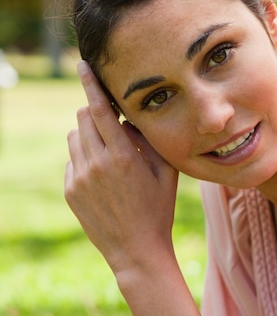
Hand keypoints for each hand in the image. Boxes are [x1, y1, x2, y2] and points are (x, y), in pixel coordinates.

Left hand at [65, 61, 178, 275]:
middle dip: (95, 113)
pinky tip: (102, 176)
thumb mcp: (166, 173)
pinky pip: (72, 160)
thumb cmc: (158, 209)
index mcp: (122, 157)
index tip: (82, 65)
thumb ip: (148, 140)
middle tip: (112, 124)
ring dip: (88, 135)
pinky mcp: (71, 191)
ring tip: (109, 153)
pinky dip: (84, 158)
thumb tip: (129, 119)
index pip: (100, 110)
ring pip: (74, 137)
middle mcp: (97, 164)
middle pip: (83, 118)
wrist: (137, 250)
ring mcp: (80, 178)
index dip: (90, 85)